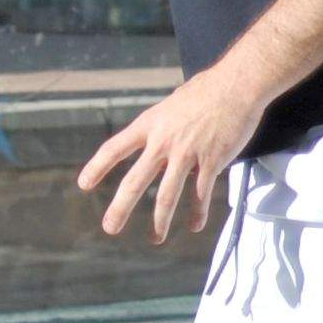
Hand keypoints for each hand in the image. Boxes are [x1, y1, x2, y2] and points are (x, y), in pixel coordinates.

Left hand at [76, 65, 265, 242]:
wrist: (237, 84)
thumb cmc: (205, 91)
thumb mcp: (171, 105)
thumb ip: (160, 126)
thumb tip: (155, 139)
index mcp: (150, 124)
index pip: (115, 148)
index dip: (97, 167)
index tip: (84, 184)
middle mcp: (163, 142)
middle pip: (136, 181)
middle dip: (121, 207)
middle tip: (110, 227)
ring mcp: (188, 153)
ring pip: (168, 195)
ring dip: (160, 221)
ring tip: (155, 238)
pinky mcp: (212, 161)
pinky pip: (201, 193)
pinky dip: (198, 212)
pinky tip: (195, 225)